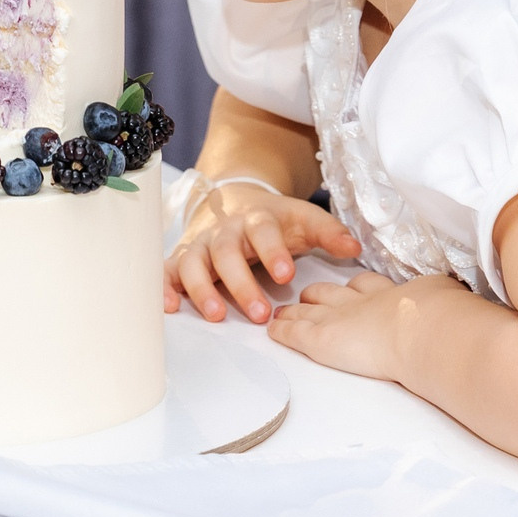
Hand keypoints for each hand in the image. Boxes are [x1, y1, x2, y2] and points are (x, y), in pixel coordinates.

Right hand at [164, 182, 361, 323]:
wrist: (231, 201)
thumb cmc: (272, 220)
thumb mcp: (302, 219)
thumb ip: (328, 233)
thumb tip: (353, 248)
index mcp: (255, 219)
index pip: (262, 232)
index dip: (273, 252)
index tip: (287, 275)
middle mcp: (222, 231)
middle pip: (225, 252)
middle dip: (240, 283)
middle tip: (259, 313)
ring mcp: (198, 245)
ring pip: (193, 263)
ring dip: (202, 289)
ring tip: (216, 316)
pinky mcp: (180, 259)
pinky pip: (166, 272)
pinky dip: (164, 288)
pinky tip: (169, 308)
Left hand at [269, 271, 466, 382]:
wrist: (424, 330)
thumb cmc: (444, 324)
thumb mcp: (458, 308)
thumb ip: (462, 312)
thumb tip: (485, 320)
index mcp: (397, 296)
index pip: (373, 287)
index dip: (361, 288)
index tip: (355, 286)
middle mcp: (367, 302)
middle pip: (339, 292)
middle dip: (324, 293)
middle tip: (310, 294)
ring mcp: (341, 319)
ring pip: (313, 309)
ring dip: (298, 311)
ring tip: (286, 311)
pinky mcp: (321, 338)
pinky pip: (295, 332)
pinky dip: (283, 331)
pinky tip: (272, 330)